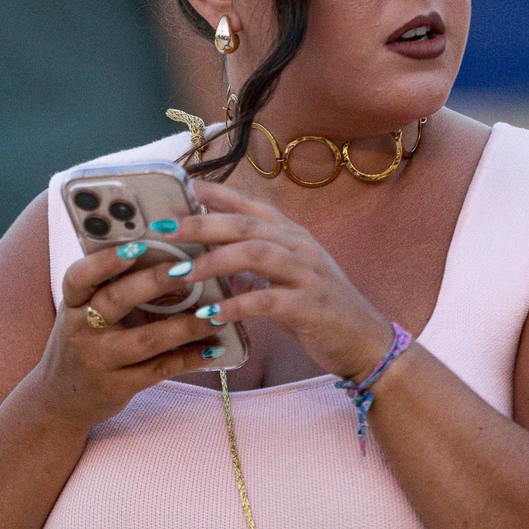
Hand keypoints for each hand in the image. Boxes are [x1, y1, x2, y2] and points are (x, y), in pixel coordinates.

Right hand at [30, 243, 226, 431]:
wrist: (60, 399)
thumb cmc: (82, 341)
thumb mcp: (83, 311)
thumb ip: (111, 287)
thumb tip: (166, 255)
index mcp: (74, 302)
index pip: (81, 276)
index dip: (105, 260)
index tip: (135, 246)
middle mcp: (81, 329)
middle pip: (117, 300)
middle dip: (155, 282)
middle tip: (188, 268)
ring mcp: (99, 359)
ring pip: (146, 339)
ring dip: (185, 326)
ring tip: (217, 314)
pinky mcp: (117, 386)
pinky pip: (159, 369)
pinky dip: (189, 358)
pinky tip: (212, 347)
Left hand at [166, 180, 399, 383]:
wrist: (364, 341)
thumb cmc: (317, 309)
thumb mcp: (281, 280)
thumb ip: (248, 268)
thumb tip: (205, 258)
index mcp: (291, 234)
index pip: (249, 204)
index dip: (214, 193)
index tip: (180, 187)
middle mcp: (299, 246)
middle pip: (245, 224)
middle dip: (201, 223)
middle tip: (164, 229)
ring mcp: (307, 273)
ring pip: (255, 254)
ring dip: (213, 261)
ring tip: (180, 272)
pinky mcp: (310, 305)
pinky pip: (267, 301)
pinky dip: (236, 306)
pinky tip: (210, 314)